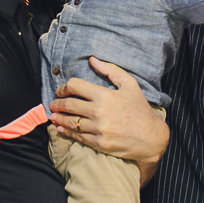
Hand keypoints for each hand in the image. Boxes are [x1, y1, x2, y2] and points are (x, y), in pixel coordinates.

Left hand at [49, 57, 168, 164]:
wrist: (151, 137)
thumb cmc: (140, 109)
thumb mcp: (130, 84)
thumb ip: (111, 70)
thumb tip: (92, 59)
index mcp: (105, 95)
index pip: (75, 86)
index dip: (64, 87)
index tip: (61, 90)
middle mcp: (99, 112)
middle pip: (69, 105)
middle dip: (57, 103)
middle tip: (53, 103)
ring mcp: (98, 129)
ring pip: (71, 122)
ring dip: (58, 118)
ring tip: (53, 116)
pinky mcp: (98, 143)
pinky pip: (77, 137)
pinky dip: (66, 132)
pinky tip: (60, 129)